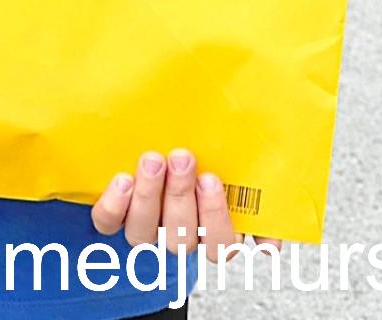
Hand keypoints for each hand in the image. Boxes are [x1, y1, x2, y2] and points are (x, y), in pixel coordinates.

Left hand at [90, 149, 280, 261]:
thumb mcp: (231, 156)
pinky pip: (108, 222)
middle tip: (183, 158)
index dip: (216, 219)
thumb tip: (273, 217)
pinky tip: (123, 180)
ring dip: (149, 197)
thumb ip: (254, 178)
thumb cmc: (199, 145)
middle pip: (181, 237)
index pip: (220, 244)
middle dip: (181, 196)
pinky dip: (114, 206)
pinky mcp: (112, 215)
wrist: (155, 137)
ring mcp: (143, 226)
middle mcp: (176, 232)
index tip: (213, 179)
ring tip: (153, 160)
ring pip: (143, 233)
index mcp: (210, 226)